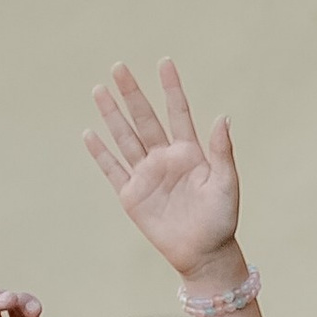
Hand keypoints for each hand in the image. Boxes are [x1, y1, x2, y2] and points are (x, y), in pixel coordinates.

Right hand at [85, 60, 241, 287]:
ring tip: (99, 89)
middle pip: (144, 119)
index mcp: (189, 152)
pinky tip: (90, 133)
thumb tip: (223, 117)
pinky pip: (113, 170)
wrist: (204, 253)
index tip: (164, 63)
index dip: (171, 88)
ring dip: (112, 115)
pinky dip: (101, 153)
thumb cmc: (221, 219)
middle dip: (131, 94)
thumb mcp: (226, 183)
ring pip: (125, 138)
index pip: (178, 112)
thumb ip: (222, 151)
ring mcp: (146, 175)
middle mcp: (165, 158)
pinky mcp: (132, 195)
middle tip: (118, 67)